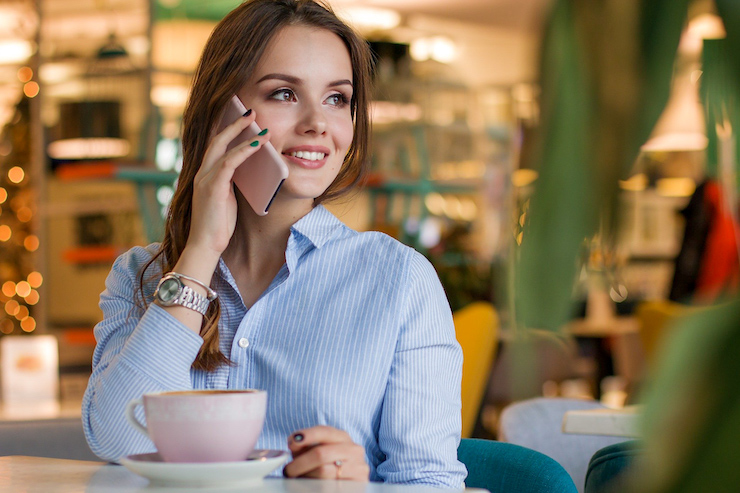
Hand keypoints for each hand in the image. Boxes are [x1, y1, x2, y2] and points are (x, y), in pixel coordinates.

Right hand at [187, 110, 269, 258]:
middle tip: (250, 112)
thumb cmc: (218, 225)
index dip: (227, 131)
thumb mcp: (227, 198)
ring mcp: (205, 179)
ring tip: (258, 123)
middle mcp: (202, 173)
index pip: (215, 146)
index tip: (241, 118)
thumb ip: (232, 182)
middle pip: (216, 140)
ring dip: (242, 133)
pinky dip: (244, 151)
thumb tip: (248, 169)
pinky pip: (230, 163)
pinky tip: (258, 144)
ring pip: (223, 147)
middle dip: (234, 124)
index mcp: (205, 175)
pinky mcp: (212, 187)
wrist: (206, 245)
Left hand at [283, 426, 369, 480]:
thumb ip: (304, 446)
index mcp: (343, 437)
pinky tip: (310, 486)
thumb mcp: (317, 450)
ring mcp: (358, 468)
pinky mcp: (358, 485)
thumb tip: (294, 442)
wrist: (346, 481)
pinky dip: (315, 486)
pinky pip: (329, 486)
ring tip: (300, 478)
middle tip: (288, 470)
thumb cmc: (328, 464)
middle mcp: (354, 450)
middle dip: (300, 462)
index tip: (292, 441)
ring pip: (323, 472)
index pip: (325, 432)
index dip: (308, 435)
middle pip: (321, 454)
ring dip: (306, 476)